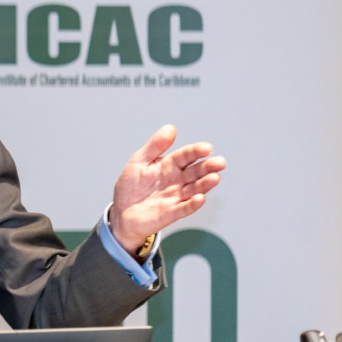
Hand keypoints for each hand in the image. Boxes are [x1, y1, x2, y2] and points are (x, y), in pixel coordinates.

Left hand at [110, 124, 225, 254]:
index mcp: (169, 166)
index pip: (185, 156)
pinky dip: (192, 204)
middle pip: (195, 172)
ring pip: (194, 189)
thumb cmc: (131, 186)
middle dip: (208, 167)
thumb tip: (170, 128)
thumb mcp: (138, 162)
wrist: (121, 212)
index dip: (195, 151)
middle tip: (219, 162)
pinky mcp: (171, 213)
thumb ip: (154, 146)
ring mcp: (176, 197)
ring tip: (214, 178)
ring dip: (205, 184)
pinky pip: (184, 208)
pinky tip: (200, 198)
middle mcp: (177, 181)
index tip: (207, 147)